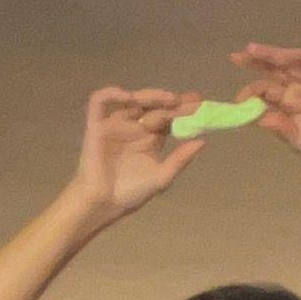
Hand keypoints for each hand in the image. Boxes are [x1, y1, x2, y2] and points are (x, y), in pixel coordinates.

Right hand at [65, 84, 210, 228]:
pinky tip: (128, 97)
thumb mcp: (162, 177)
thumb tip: (203, 141)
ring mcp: (116, 124)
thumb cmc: (131, 193)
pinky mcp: (97, 125)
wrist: (104, 205)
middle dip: (171, 102)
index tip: (200, 104)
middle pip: (154, 106)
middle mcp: (135, 127)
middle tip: (187, 101)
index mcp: (151, 137)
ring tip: (167, 99)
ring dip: (149, 95)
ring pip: (132, 100)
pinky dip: (111, 94)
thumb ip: (180, 159)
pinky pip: (99, 102)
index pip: (169, 117)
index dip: (183, 109)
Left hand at [233, 42, 300, 169]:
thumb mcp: (300, 142)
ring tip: (252, 50)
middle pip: (272, 73)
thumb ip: (283, 130)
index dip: (250, 93)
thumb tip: (260, 119)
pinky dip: (297, 56)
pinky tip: (281, 56)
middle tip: (235, 57)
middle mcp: (297, 92)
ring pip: (289, 64)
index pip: (264, 94)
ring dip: (271, 56)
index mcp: (287, 108)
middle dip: (254, 64)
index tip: (238, 99)